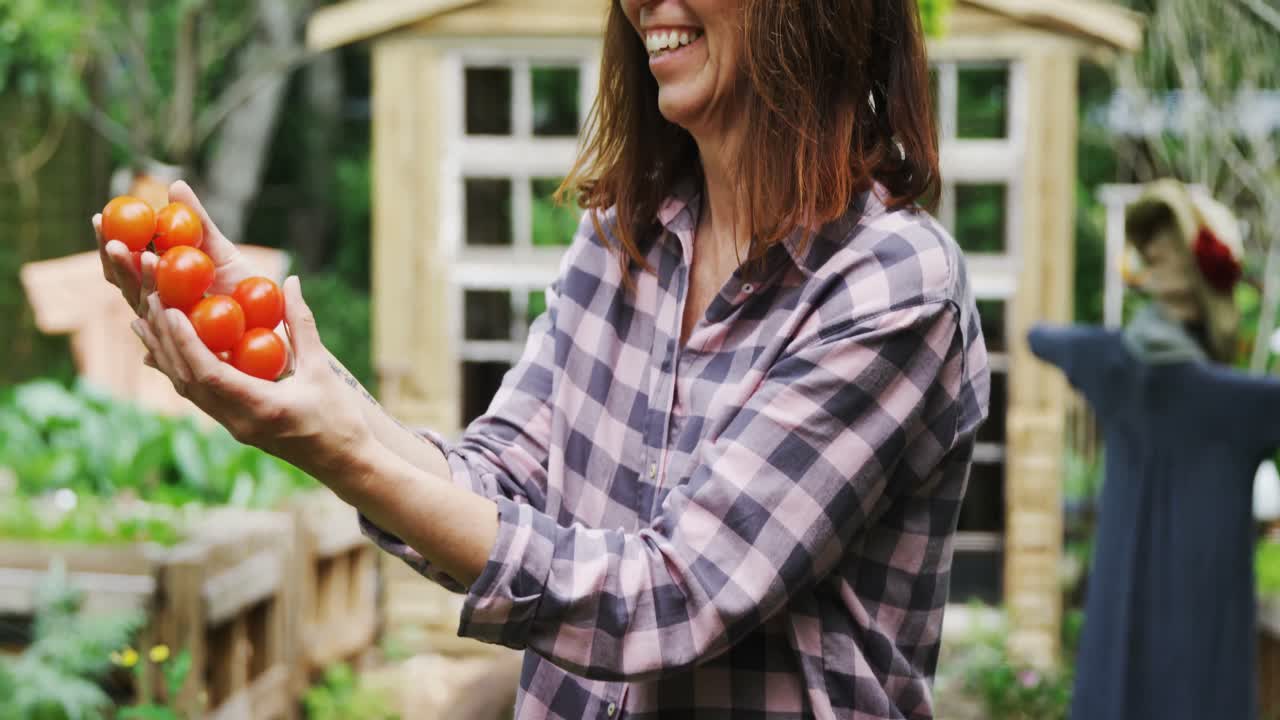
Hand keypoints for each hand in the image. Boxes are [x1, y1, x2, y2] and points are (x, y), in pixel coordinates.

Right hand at [94, 180, 261, 318]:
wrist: (275, 317)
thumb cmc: (243, 283)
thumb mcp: (220, 248)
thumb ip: (197, 221)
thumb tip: (176, 184)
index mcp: (156, 283)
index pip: (122, 263)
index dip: (107, 241)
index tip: (98, 217)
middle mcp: (157, 306)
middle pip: (124, 285)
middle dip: (117, 263)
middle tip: (114, 242)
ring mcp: (171, 329)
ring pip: (146, 306)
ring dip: (141, 282)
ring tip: (145, 258)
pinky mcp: (191, 347)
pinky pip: (175, 332)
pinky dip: (166, 315)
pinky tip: (163, 298)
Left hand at [131, 276, 373, 485]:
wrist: (343, 464)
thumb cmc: (340, 419)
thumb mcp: (322, 370)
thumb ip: (302, 326)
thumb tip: (289, 282)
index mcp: (260, 408)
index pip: (210, 374)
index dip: (186, 341)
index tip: (171, 310)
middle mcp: (237, 421)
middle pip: (188, 380)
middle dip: (165, 340)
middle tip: (150, 302)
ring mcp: (233, 427)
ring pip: (187, 389)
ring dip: (164, 355)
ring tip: (142, 323)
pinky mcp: (235, 426)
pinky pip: (198, 396)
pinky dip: (179, 370)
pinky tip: (166, 353)